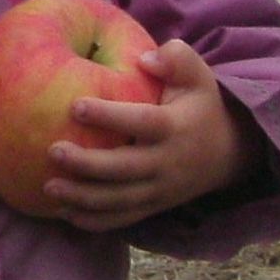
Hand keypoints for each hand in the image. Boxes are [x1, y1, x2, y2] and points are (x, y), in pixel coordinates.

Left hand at [44, 39, 256, 230]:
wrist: (230, 153)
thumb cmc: (200, 106)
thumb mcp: (199, 77)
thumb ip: (177, 59)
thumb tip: (146, 58)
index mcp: (176, 128)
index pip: (142, 123)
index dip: (110, 116)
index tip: (75, 106)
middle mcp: (168, 163)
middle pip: (125, 169)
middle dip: (88, 164)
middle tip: (52, 151)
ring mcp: (161, 189)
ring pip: (121, 200)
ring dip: (83, 198)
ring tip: (49, 187)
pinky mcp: (155, 206)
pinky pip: (125, 218)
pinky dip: (95, 221)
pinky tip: (64, 214)